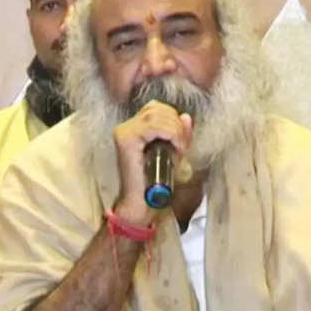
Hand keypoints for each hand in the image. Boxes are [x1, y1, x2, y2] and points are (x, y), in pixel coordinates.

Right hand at [112, 100, 192, 225]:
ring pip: (156, 114)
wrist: (142, 204)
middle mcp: (125, 126)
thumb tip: (186, 117)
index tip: (182, 139)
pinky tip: (175, 148)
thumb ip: (180, 134)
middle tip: (182, 145)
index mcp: (134, 127)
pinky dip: (170, 133)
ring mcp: (124, 132)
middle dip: (176, 124)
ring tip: (179, 148)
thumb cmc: (156, 181)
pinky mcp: (126, 140)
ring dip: (175, 129)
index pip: (155, 107)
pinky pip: (153, 126)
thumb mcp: (173, 152)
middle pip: (156, 108)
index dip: (174, 117)